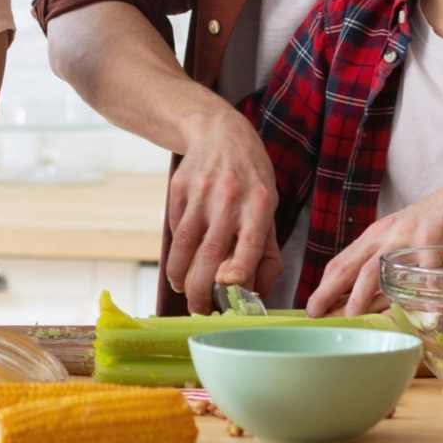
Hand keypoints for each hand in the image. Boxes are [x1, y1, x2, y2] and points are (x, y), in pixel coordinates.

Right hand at [162, 106, 281, 313]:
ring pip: (183, 243)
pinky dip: (175, 250)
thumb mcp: (269, 208)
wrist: (219, 133)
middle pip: (210, 251)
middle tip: (199, 309)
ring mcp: (201, 192)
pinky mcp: (178, 188)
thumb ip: (267, 251)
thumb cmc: (251, 179)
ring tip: (182, 290)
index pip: (250, 242)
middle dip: (200, 288)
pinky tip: (180, 262)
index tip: (228, 289)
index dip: (239, 269)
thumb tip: (257, 293)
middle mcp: (229, 198)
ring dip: (179, 274)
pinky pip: (173, 227)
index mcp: (259, 204)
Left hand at [303, 184, 442, 315]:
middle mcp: (386, 236)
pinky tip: (421, 312)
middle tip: (316, 315)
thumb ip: (389, 264)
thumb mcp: (404, 240)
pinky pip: (426, 270)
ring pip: (378, 268)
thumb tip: (372, 301)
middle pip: (352, 267)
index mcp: (376, 237)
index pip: (342, 262)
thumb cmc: (438, 223)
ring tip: (353, 317)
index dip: (324, 286)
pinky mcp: (434, 238)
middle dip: (330, 292)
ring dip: (363, 296)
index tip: (311, 308)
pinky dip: (422, 292)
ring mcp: (408, 237)